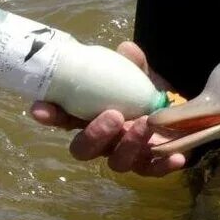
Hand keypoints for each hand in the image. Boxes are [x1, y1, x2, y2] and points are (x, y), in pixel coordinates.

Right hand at [30, 41, 185, 176]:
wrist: (179, 113)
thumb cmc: (147, 93)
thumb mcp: (140, 76)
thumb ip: (133, 65)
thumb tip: (126, 48)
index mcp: (92, 116)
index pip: (64, 119)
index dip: (50, 116)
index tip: (40, 109)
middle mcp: (104, 140)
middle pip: (84, 149)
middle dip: (94, 135)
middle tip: (113, 115)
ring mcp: (125, 155)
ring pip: (117, 162)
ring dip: (129, 144)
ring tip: (144, 123)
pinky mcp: (150, 165)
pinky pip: (153, 171)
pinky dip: (163, 166)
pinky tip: (176, 158)